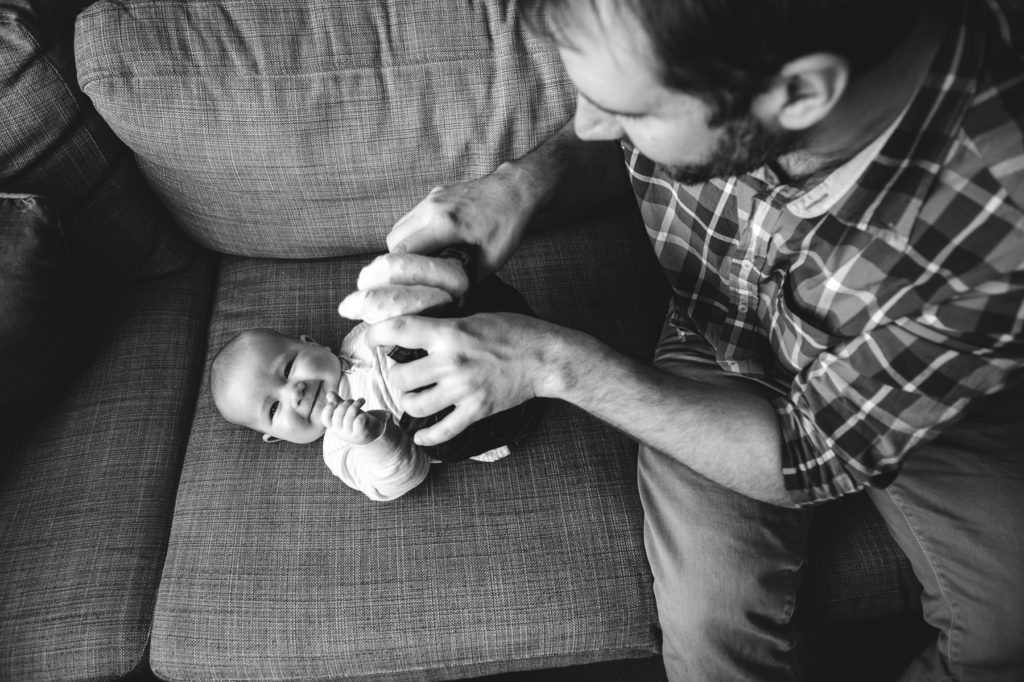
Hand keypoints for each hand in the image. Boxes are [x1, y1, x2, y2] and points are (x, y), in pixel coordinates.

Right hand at [321, 394, 383, 444]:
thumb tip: (329, 393)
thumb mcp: (346, 410)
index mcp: (333, 427)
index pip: (326, 418)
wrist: (373, 432)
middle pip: (338, 415)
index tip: (335, 401)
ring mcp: (350, 435)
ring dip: (356, 404)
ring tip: (361, 400)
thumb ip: (337, 402)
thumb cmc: (356, 419)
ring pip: (349, 417)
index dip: (328, 409)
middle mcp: (340, 432)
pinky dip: (363, 414)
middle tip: (352, 400)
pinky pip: (359, 421)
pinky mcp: (361, 434)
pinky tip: (366, 414)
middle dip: (346, 403)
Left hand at [366, 312, 565, 445]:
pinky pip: (442, 431)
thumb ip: (445, 325)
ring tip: (413, 396)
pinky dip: (427, 436)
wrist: (545, 358)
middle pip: (400, 376)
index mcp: (448, 333)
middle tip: (403, 372)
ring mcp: (463, 390)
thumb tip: (418, 329)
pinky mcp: (476, 411)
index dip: (376, 336)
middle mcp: (451, 363)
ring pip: (414, 405)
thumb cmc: (515, 331)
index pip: (398, 331)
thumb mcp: (475, 316)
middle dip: (396, 375)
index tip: (371, 340)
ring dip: (408, 402)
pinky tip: (421, 434)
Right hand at [386, 164, 541, 277]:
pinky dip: (414, 233)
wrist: (515, 190)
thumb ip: (466, 279)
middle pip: (394, 240)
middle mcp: (431, 208)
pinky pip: (412, 217)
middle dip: (401, 262)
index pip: (401, 252)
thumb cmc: (507, 224)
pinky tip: (433, 244)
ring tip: (425, 262)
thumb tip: (449, 296)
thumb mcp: (492, 260)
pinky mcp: (434, 195)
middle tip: (418, 276)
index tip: (411, 285)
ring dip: (406, 247)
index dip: (402, 273)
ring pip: (399, 227)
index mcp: (444, 223)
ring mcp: (431, 198)